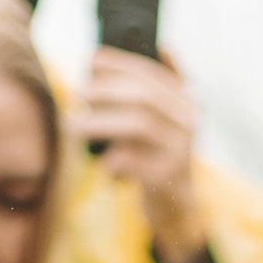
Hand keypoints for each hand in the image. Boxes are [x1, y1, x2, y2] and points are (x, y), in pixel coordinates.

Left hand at [81, 47, 204, 262]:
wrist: (175, 204)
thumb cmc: (154, 153)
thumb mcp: (157, 119)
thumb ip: (141, 88)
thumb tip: (97, 58)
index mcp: (187, 100)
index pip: (151, 73)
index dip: (120, 63)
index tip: (91, 60)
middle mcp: (189, 122)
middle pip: (145, 97)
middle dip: (106, 91)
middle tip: (78, 93)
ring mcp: (181, 149)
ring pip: (138, 125)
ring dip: (100, 123)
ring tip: (73, 125)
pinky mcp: (168, 176)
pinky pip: (132, 160)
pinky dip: (111, 159)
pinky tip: (101, 162)